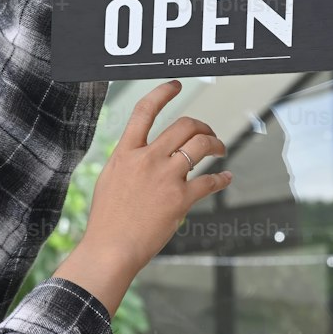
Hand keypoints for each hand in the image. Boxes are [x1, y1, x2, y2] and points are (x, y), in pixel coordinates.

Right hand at [80, 79, 231, 277]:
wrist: (111, 248)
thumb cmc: (108, 220)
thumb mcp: (110, 180)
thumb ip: (128, 163)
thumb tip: (142, 155)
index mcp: (126, 153)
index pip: (144, 111)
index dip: (162, 93)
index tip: (175, 85)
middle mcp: (147, 159)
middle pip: (183, 125)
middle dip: (202, 126)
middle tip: (208, 134)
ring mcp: (165, 177)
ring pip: (201, 145)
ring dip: (216, 144)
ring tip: (220, 149)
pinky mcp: (181, 199)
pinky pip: (210, 181)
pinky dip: (221, 178)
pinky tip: (225, 178)